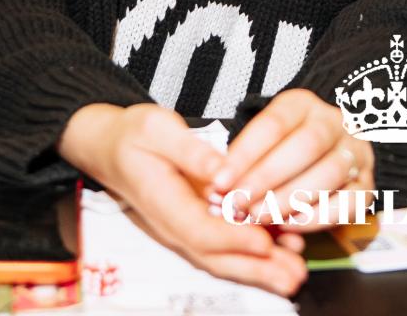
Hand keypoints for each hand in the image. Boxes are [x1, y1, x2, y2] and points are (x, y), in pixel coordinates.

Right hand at [60, 103, 305, 294]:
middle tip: (293, 276)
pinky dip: (255, 254)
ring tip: (296, 273)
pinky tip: (284, 252)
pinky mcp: (197, 224)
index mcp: (163, 202)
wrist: (111, 148)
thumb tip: (220, 169)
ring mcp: (185, 228)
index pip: (199, 230)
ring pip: (223, 258)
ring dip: (260, 270)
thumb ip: (189, 150)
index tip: (265, 241)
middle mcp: (174, 224)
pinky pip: (226, 246)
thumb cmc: (133, 136)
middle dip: (256, 269)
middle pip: (216, 256)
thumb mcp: (156, 129)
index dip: (233, 239)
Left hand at [211, 89, 374, 232]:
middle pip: (305, 145)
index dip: (245, 154)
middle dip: (267, 178)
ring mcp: (356, 152)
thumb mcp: (262, 141)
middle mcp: (335, 122)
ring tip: (260, 217)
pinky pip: (349, 202)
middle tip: (239, 204)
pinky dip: (318, 217)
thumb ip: (242, 163)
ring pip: (329, 173)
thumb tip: (218, 192)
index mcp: (303, 104)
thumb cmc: (281, 150)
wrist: (327, 152)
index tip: (220, 181)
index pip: (274, 123)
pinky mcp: (367, 183)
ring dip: (290, 199)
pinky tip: (291, 225)